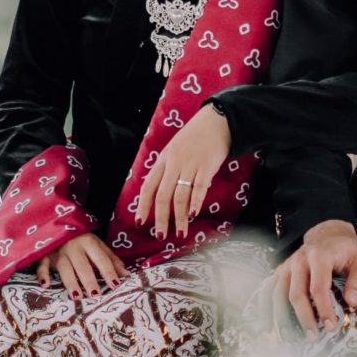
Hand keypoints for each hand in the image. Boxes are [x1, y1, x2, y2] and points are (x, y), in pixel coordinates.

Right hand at [38, 233, 128, 296]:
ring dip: (70, 282)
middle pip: (82, 265)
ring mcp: (57, 251)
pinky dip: (42, 274)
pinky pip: (42, 264)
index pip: (101, 258)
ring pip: (64, 267)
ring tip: (77, 296)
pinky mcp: (44, 254)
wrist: (57, 223)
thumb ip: (111, 259)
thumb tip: (126, 275)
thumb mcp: (97, 245)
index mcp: (89, 242)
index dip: (109, 271)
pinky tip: (46, 285)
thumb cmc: (81, 239)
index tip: (116, 285)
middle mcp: (74, 246)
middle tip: (95, 295)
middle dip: (89, 280)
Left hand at [133, 104, 230, 241]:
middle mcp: (174, 163)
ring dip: (180, 217)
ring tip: (180, 232)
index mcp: (163, 160)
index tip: (140, 221)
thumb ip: (167, 169)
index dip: (143, 205)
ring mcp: (190, 165)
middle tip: (160, 235)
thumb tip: (161, 192)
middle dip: (160, 218)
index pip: (148, 186)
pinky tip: (194, 214)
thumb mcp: (175, 150)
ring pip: (180, 196)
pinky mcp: (207, 166)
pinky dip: (196, 202)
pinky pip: (199, 187)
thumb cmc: (195, 137)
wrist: (216, 121)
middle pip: (163, 195)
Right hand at [271, 219, 356, 333]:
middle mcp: (299, 260)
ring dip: (282, 318)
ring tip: (290, 338)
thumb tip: (352, 303)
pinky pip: (269, 290)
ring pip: (279, 294)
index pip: (318, 287)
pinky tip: (268, 326)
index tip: (330, 327)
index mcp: (320, 256)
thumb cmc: (345, 250)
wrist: (327, 233)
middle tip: (313, 337)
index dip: (323, 309)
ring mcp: (287, 265)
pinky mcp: (280, 271)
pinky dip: (265, 308)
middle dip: (304, 318)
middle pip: (297, 294)